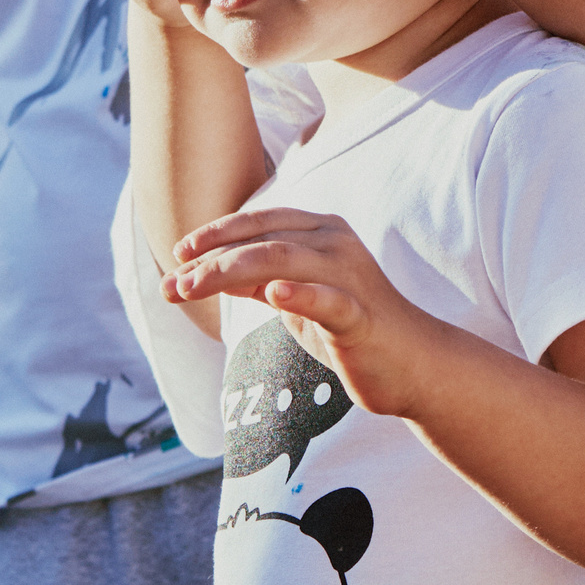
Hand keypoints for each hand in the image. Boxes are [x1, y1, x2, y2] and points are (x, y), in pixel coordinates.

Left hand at [166, 209, 443, 419]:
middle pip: (262, 240)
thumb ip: (257, 279)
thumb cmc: (348, 328)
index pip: (260, 221)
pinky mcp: (360, 315)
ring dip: (230, 271)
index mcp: (322, 231)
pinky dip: (300, 294)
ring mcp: (350, 276)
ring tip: (192, 288)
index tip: (178, 253)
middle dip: (211, 259)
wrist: (410, 364)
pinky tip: (273, 293)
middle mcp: (336, 242)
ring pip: (282, 260)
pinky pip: (328, 300)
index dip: (216, 233)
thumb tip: (202, 274)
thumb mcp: (295, 296)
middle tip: (173, 283)